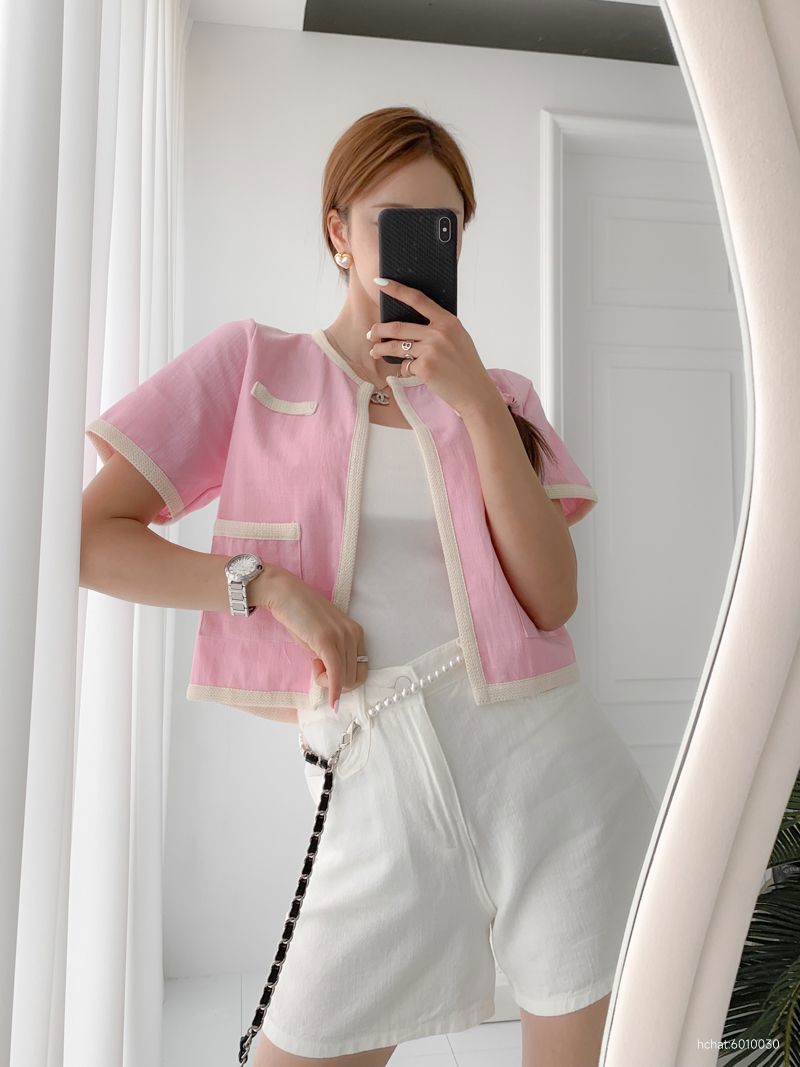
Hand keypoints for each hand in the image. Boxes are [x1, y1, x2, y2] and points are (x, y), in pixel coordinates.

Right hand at [258, 570, 366, 710]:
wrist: (284, 594)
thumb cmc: (300, 616)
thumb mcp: (323, 636)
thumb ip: (333, 653)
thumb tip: (335, 678)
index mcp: (356, 633)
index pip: (362, 669)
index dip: (345, 679)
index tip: (325, 670)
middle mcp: (354, 634)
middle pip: (356, 677)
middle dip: (337, 683)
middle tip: (317, 668)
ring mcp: (342, 637)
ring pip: (347, 679)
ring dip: (329, 683)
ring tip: (313, 665)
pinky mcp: (327, 641)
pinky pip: (337, 674)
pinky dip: (335, 691)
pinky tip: (332, 702)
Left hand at [368, 278, 500, 417]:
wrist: (475, 392)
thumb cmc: (466, 366)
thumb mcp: (458, 338)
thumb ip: (440, 328)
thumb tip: (413, 324)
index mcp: (448, 321)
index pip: (418, 299)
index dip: (397, 290)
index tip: (380, 283)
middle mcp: (439, 332)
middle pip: (398, 327)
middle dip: (379, 330)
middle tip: (372, 333)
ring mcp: (431, 350)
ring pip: (396, 347)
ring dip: (381, 349)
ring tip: (374, 352)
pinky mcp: (425, 367)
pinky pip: (405, 366)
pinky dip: (405, 370)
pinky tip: (410, 372)